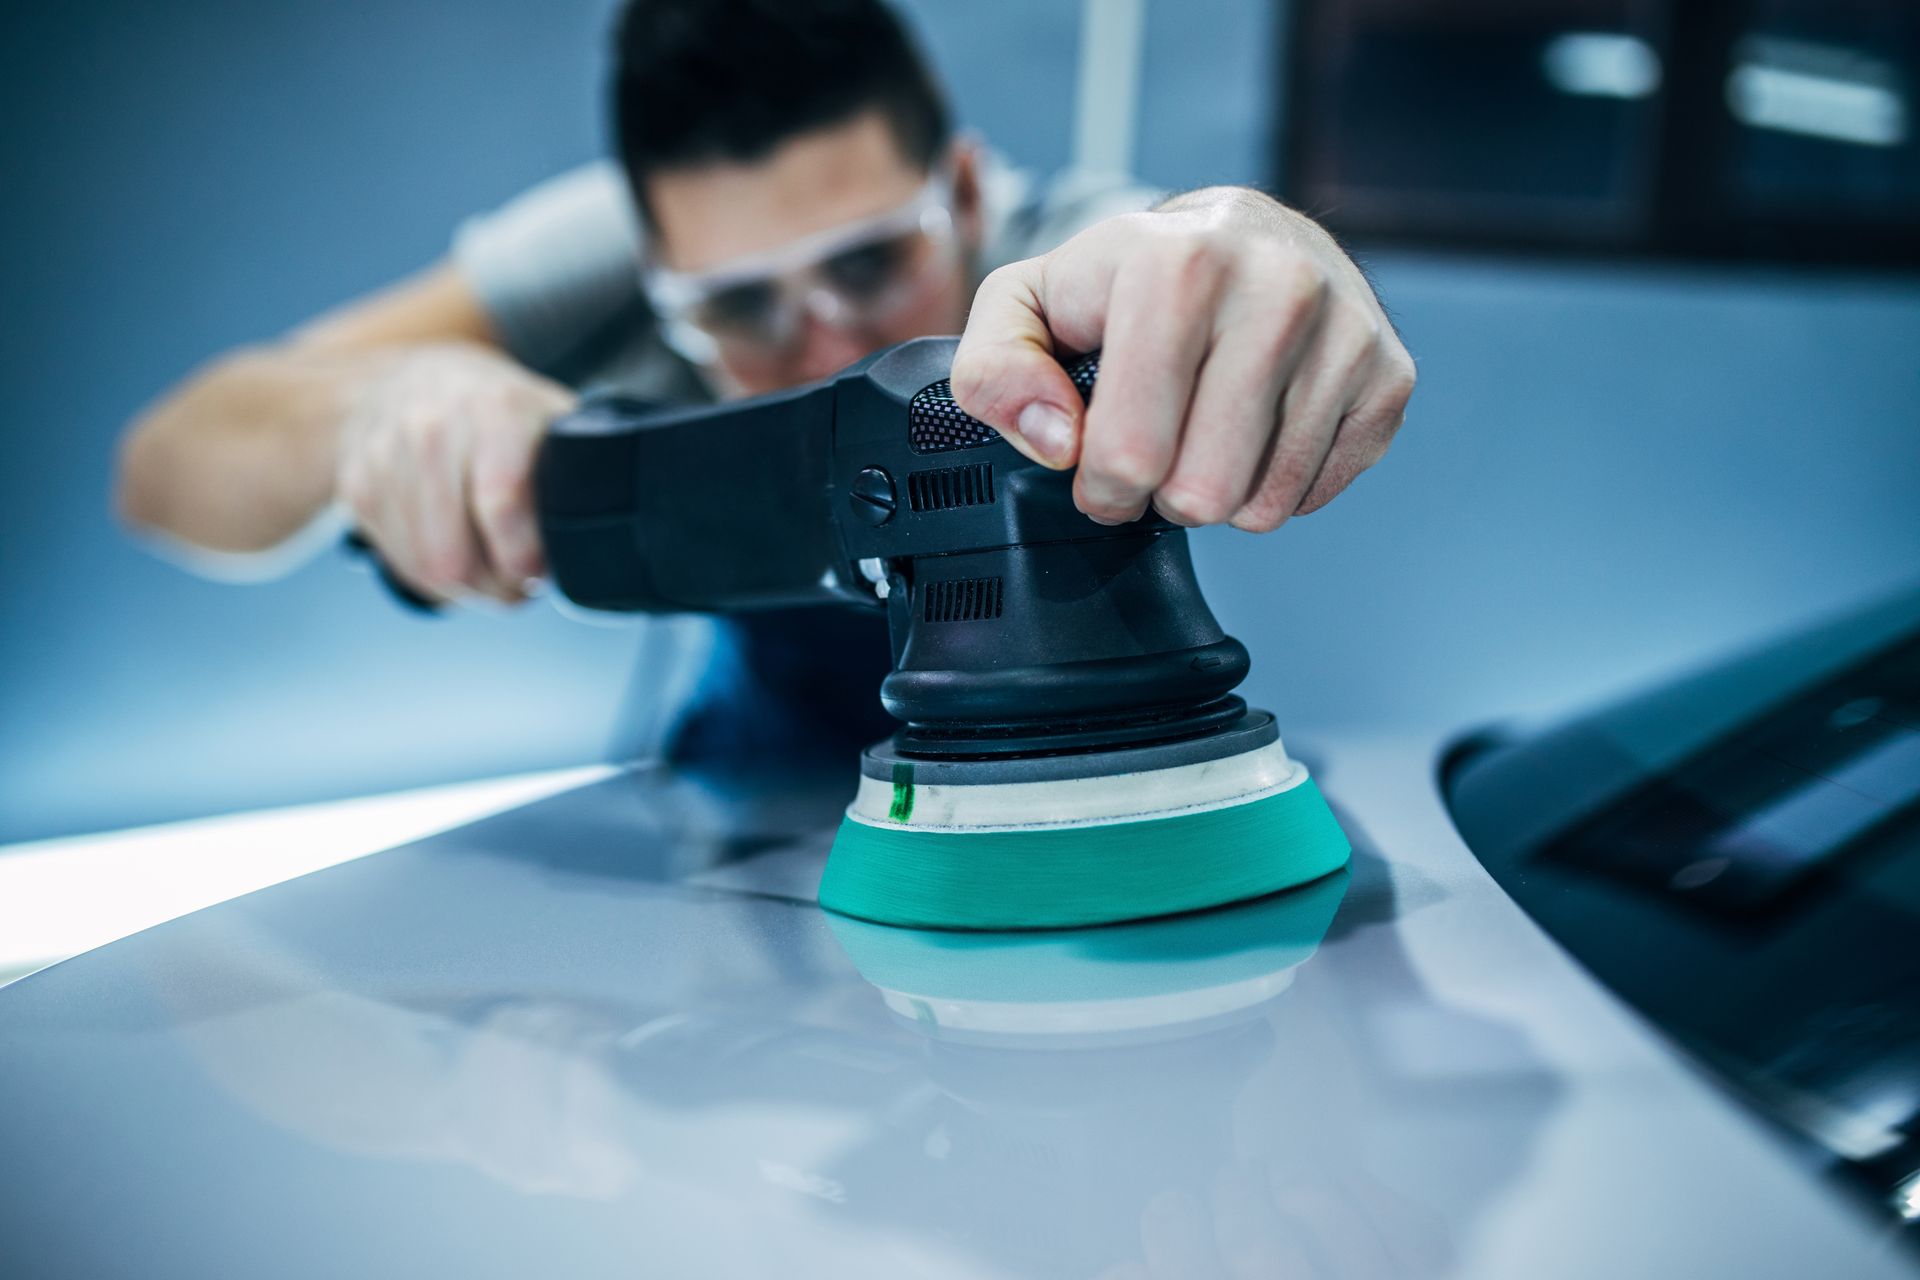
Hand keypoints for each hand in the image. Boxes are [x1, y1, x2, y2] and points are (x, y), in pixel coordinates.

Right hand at [335, 343, 574, 603]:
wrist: (415, 377)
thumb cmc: (502, 413)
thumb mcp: (552, 419)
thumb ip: (584, 468)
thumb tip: (608, 531)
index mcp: (495, 410)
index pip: (502, 503)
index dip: (525, 557)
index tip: (540, 571)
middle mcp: (432, 428)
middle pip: (456, 555)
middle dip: (498, 588)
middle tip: (521, 586)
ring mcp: (386, 457)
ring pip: (427, 568)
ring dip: (469, 590)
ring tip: (495, 576)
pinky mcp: (358, 487)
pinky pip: (400, 563)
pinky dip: (435, 579)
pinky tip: (459, 558)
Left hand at [950, 188, 1414, 528]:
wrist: (1242, 235)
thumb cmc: (1126, 282)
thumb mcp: (1026, 306)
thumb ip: (994, 372)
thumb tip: (1056, 442)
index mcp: (1176, 266)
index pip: (1131, 453)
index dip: (1100, 483)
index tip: (1098, 455)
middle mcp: (1277, 288)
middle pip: (1201, 493)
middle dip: (1161, 492)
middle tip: (1157, 445)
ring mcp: (1346, 331)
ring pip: (1262, 505)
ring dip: (1219, 491)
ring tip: (1205, 429)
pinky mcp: (1389, 375)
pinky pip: (1315, 494)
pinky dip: (1276, 482)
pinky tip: (1257, 426)